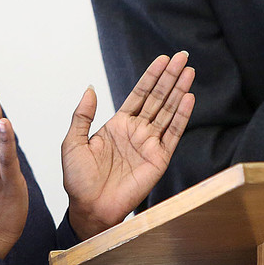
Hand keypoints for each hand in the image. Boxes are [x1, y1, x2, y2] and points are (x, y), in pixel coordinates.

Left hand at [61, 52, 195, 240]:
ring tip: (190, 71)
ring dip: (180, 90)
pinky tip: (189, 98)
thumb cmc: (78, 180)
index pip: (139, 94)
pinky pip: (173, 134)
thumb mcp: (73, 142)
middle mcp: (137, 131)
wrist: (89, 208)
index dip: (151, 76)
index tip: (163, 59)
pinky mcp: (159, 159)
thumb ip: (82, 115)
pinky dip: (182, 116)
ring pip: (168, 111)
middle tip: (183, 56)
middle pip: (158, 98)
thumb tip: (90, 88)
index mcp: (118, 125)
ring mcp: (149, 144)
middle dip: (170, 77)